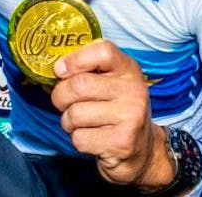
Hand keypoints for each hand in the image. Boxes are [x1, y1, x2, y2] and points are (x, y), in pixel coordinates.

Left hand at [51, 40, 173, 189]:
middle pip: (79, 85)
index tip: (61, 70)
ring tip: (81, 123)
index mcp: (129, 70)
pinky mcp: (122, 143)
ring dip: (68, 122)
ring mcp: (131, 117)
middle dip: (60, 97)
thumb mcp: (111, 84)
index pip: (103, 51)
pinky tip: (92, 139)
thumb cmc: (116, 112)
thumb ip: (88, 70)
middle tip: (63, 103)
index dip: (75, 59)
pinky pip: (79, 138)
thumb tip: (58, 68)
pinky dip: (77, 140)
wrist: (143, 151)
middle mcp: (134, 91)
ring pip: (75, 114)